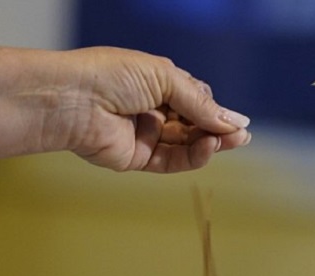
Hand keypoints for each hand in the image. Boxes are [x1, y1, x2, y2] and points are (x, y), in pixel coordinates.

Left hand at [0, 44, 251, 172]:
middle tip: (242, 136)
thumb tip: (235, 121)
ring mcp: (143, 134)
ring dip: (210, 143)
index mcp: (154, 82)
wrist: (72, 100)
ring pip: (185, 144)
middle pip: (193, 123)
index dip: (214, 109)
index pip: (194, 98)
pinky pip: (170, 161)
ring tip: (231, 141)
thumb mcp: (164, 79)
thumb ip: (199, 104)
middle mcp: (149, 108)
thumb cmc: (111, 76)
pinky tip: (207, 147)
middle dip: (218, 128)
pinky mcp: (135, 158)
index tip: (237, 120)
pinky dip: (192, 156)